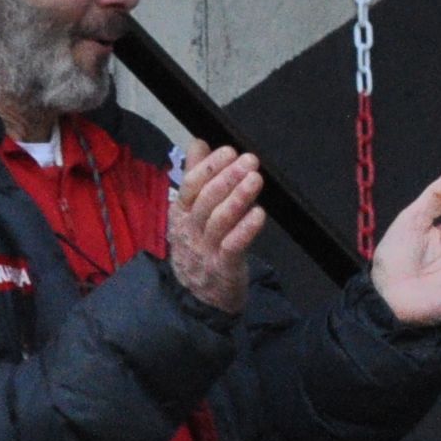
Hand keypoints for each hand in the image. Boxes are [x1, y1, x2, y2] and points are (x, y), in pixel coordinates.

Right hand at [163, 141, 262, 312]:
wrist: (197, 298)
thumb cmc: (199, 247)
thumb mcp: (192, 211)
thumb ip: (195, 176)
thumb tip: (199, 142)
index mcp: (181, 214)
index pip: (190, 185)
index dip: (209, 167)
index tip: (229, 151)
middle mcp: (190, 230)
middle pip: (205, 200)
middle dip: (227, 177)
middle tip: (249, 160)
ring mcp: (205, 250)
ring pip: (218, 220)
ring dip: (238, 198)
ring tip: (255, 179)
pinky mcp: (223, 268)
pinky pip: (233, 246)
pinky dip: (246, 229)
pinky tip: (259, 214)